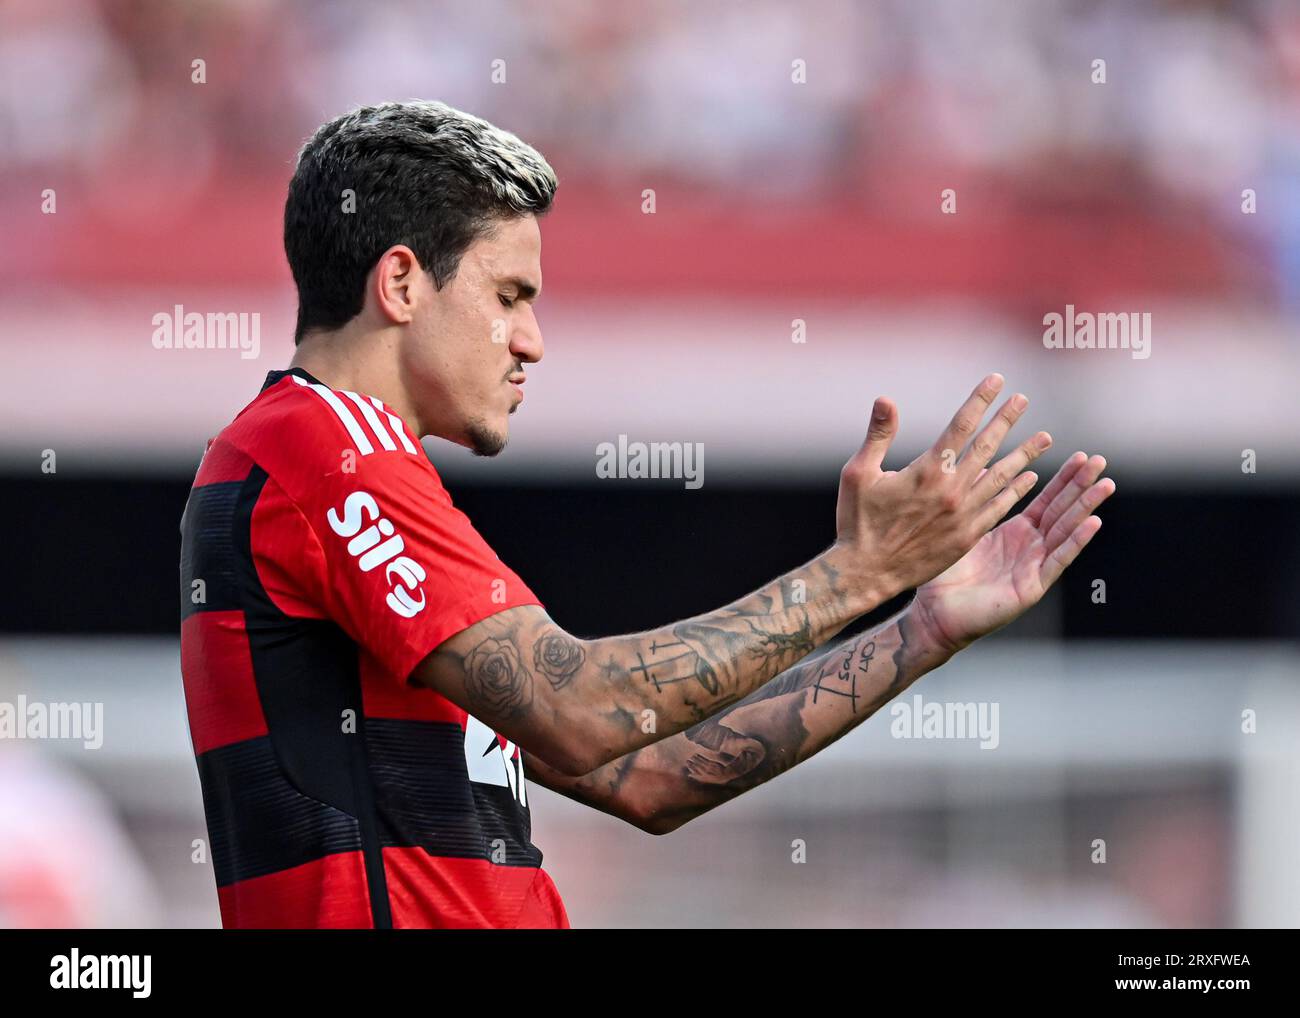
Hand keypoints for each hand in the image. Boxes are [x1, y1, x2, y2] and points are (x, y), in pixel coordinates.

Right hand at [833, 373, 1052, 598]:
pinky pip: (999, 508)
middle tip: (1023, 400)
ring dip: (1024, 455)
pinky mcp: (967, 537)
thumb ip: (878, 435)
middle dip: (1006, 420)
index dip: (980, 400)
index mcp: (927, 471)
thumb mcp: (857, 473)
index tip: (996, 380)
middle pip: (986, 447)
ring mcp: (963, 515)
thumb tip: (886, 399)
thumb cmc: (857, 522)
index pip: (960, 426)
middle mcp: (951, 491)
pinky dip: (1015, 490)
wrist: (867, 573)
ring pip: (1001, 477)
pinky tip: (1029, 478)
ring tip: (1044, 437)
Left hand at [909, 452, 1114, 655]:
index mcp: (1016, 533)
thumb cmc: (945, 574)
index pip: (1047, 501)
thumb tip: (981, 465)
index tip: (1082, 455)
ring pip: (1066, 532)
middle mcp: (1030, 548)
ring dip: (1087, 507)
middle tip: (1101, 460)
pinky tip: (1093, 522)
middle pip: (1062, 511)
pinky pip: (1057, 561)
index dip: (1064, 479)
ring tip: (1106, 484)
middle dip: (1082, 486)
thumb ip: (976, 500)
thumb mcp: (965, 529)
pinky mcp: (1031, 587)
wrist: (935, 613)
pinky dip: (1076, 541)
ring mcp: (1034, 567)